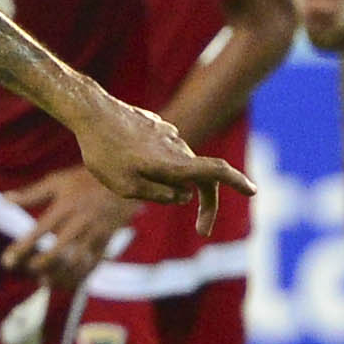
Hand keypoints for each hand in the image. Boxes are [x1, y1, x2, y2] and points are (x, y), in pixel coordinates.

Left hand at [2, 164, 136, 292]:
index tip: (7, 261)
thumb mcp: (57, 181)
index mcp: (65, 206)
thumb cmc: (84, 179)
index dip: (23, 247)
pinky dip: (79, 276)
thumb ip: (31, 193)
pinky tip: (65, 283)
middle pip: (59, 249)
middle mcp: (80, 221)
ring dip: (60, 274)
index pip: (40, 230)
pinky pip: (93, 263)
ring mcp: (95, 232)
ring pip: (77, 260)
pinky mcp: (107, 241)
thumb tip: (4, 199)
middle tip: (28, 270)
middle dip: (42, 263)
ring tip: (43, 282)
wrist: (123, 179)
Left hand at [68, 93, 250, 233]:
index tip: (253, 190)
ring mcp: (168, 136)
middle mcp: (177, 148)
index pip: (214, 172)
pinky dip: (156, 166)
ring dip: (171, 183)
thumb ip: (159, 195)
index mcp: (172, 164)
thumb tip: (184, 196)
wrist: (90, 113)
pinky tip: (124, 160)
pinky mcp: (156, 129)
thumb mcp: (127, 187)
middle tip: (202, 229)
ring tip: (124, 176)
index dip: (236, 182)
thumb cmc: (104, 154)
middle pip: (203, 177)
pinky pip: (164, 154)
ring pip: (180, 166)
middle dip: (206, 204)